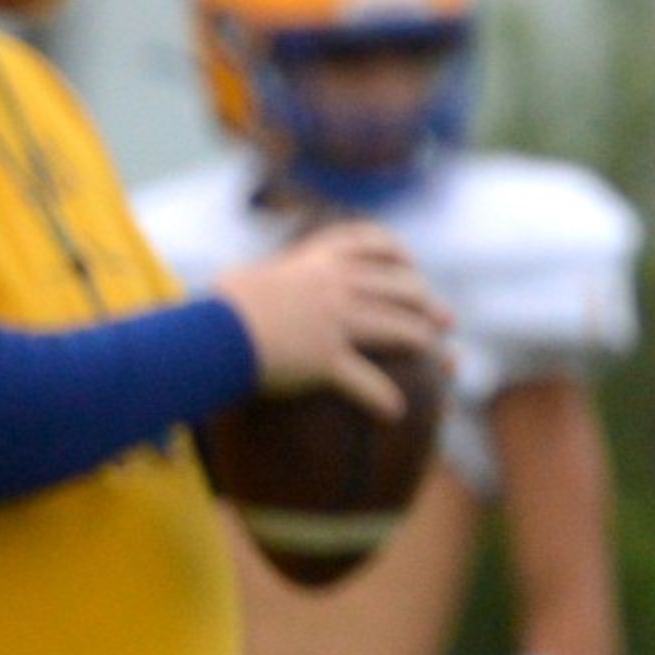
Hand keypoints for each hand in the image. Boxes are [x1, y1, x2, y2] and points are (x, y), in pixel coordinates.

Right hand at [216, 222, 448, 418]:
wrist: (208, 333)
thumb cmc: (216, 310)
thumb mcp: (244, 281)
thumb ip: (261, 281)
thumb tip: (237, 282)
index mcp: (317, 261)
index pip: (368, 242)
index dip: (395, 252)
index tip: (409, 262)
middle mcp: (335, 286)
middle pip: (400, 287)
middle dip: (428, 302)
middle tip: (445, 321)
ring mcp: (336, 322)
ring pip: (400, 330)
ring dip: (425, 344)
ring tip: (441, 361)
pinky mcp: (328, 359)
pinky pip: (367, 382)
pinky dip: (383, 398)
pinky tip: (394, 411)